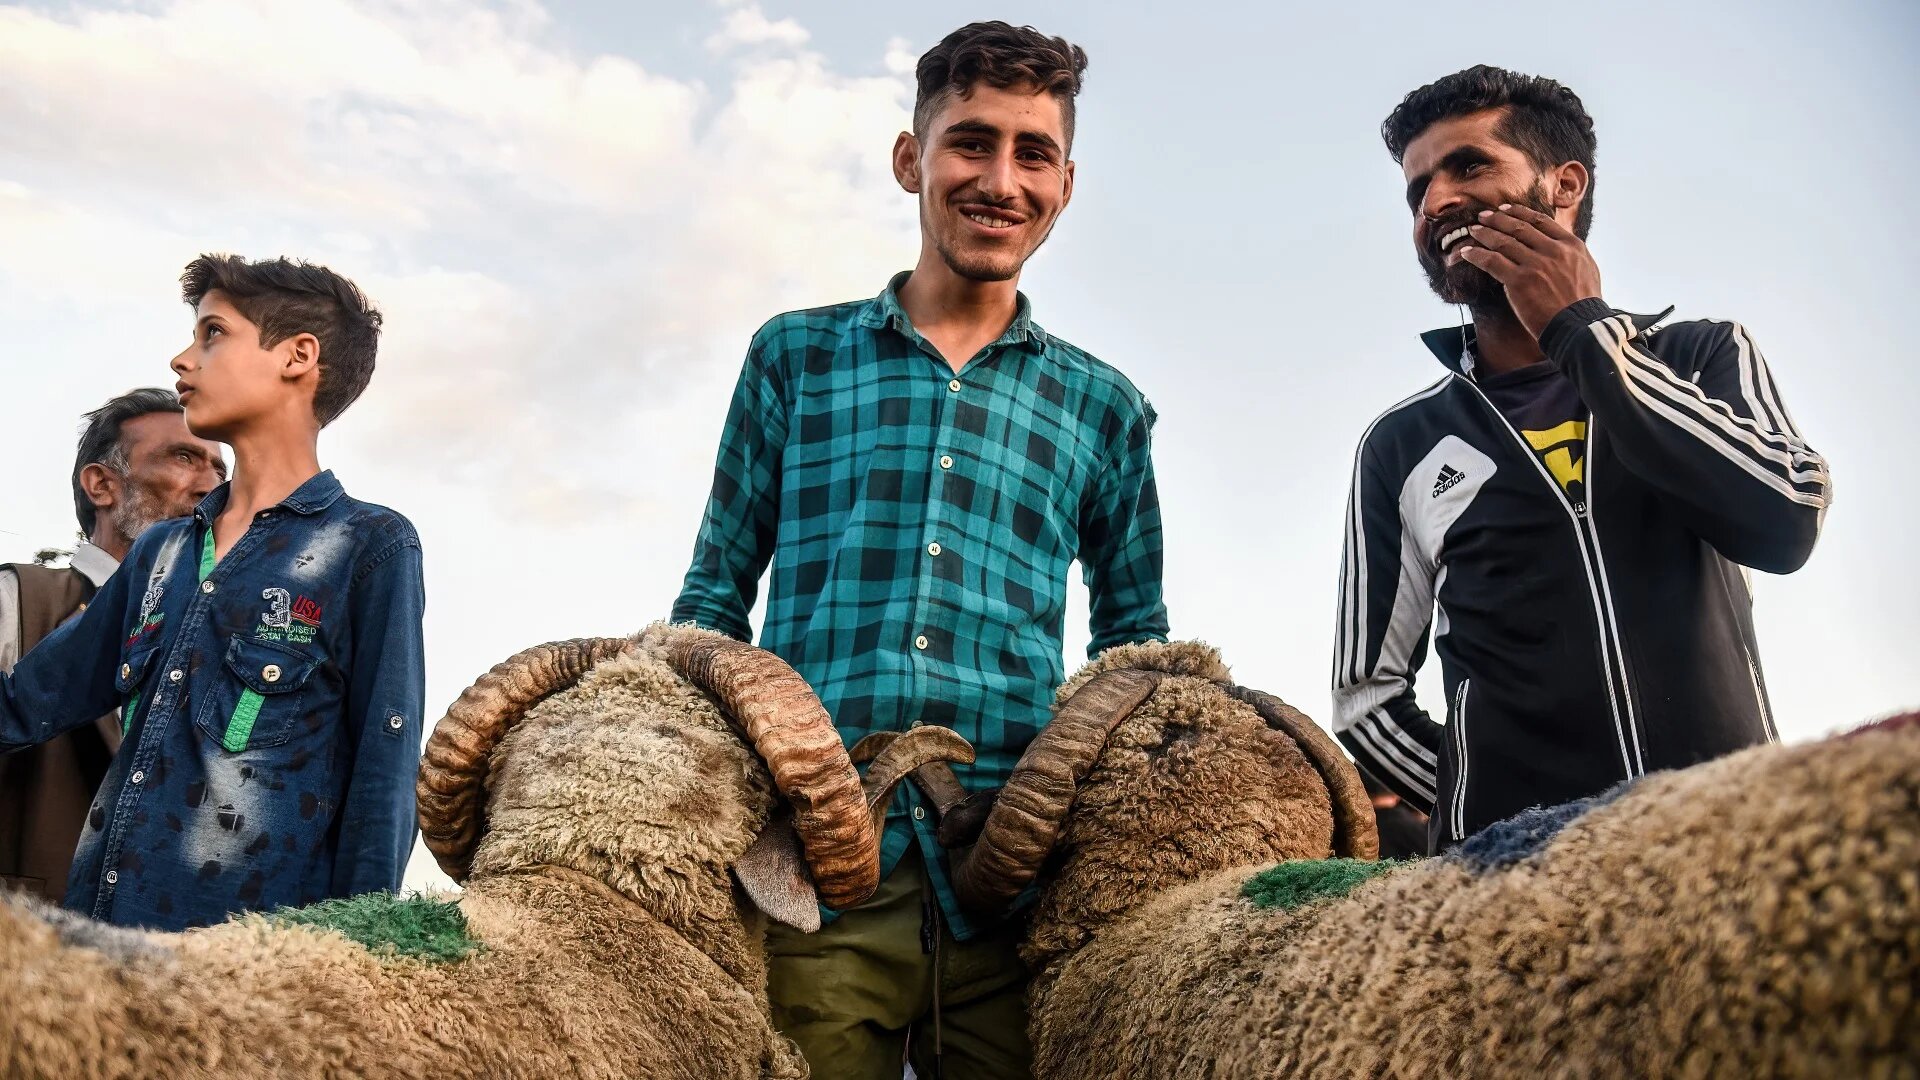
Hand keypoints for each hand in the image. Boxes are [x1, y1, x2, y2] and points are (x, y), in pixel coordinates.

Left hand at [1457, 203, 1603, 339]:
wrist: (1579, 326)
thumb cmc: (1583, 305)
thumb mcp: (1586, 269)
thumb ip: (1570, 254)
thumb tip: (1560, 245)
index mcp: (1571, 245)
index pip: (1540, 221)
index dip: (1519, 213)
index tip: (1505, 209)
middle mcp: (1553, 250)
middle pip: (1519, 228)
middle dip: (1497, 219)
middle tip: (1483, 215)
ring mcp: (1535, 264)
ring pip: (1503, 242)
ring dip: (1484, 234)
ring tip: (1473, 230)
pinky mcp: (1519, 281)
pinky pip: (1492, 261)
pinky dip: (1476, 254)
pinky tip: (1466, 251)